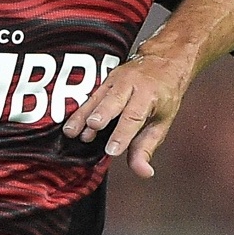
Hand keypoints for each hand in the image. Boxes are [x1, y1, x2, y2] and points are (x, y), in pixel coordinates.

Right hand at [60, 46, 196, 177]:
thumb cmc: (163, 95)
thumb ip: (147, 147)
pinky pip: (91, 95)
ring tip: (71, 132)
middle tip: (89, 131)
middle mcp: (131, 84)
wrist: (161, 61)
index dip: (122, 134)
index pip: (134, 116)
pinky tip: (70, 124)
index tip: (111, 151)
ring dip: (83, 115)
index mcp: (149, 95)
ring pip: (97, 98)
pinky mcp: (105, 80)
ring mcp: (116, 79)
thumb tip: (144, 172)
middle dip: (101, 115)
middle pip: (113, 101)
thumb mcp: (162, 122)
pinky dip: (80, 110)